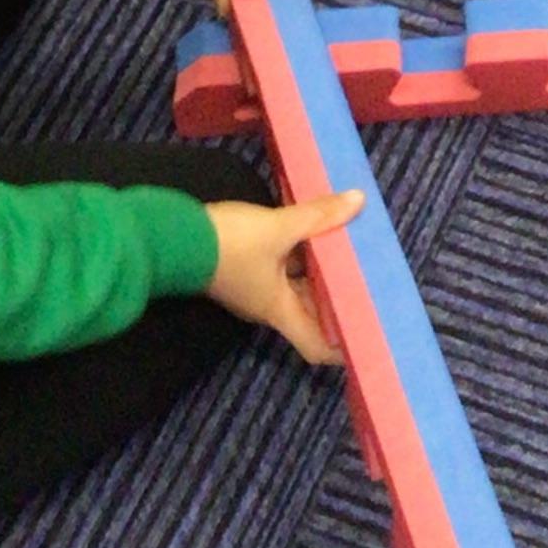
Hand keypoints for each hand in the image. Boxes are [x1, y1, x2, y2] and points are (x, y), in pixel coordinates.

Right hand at [205, 191, 362, 363]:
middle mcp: (268, 306)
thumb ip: (318, 215)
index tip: (371, 333)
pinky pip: (282, 269)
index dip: (344, 346)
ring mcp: (255, 288)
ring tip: (350, 250)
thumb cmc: (230, 244)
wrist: (176, 236)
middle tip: (371, 279)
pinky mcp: (245, 268)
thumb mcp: (278, 227)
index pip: (317, 346)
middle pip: (310, 314)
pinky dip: (301, 256)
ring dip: (320, 273)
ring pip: (296, 288)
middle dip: (339, 298)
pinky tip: (315, 232)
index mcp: (279, 310)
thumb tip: (358, 200)